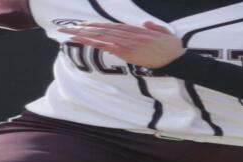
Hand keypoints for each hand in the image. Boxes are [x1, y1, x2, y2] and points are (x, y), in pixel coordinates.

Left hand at [58, 21, 184, 68]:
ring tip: (67, 32)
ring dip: (82, 33)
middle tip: (67, 27)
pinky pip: (105, 45)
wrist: (176, 57)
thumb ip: (153, 27)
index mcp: (135, 30)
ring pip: (99, 34)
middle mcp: (127, 33)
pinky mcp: (125, 50)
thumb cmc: (171, 48)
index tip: (83, 25)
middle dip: (83, 28)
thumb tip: (144, 23)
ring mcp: (125, 41)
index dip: (96, 26)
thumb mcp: (163, 33)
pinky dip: (91, 41)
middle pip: (101, 28)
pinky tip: (80, 39)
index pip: (111, 27)